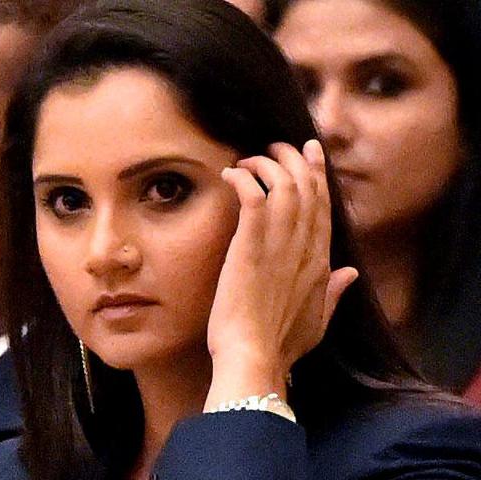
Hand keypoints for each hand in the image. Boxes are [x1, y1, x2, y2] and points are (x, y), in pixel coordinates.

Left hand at [204, 140, 357, 408]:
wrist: (253, 357)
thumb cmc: (279, 344)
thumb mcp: (317, 320)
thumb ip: (335, 293)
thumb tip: (351, 272)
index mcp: (319, 262)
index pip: (323, 206)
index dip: (317, 174)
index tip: (310, 151)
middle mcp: (304, 248)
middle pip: (307, 188)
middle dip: (294, 159)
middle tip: (278, 145)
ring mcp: (279, 246)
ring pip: (284, 186)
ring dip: (267, 164)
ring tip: (249, 158)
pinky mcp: (250, 248)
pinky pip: (254, 198)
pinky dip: (245, 179)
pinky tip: (231, 173)